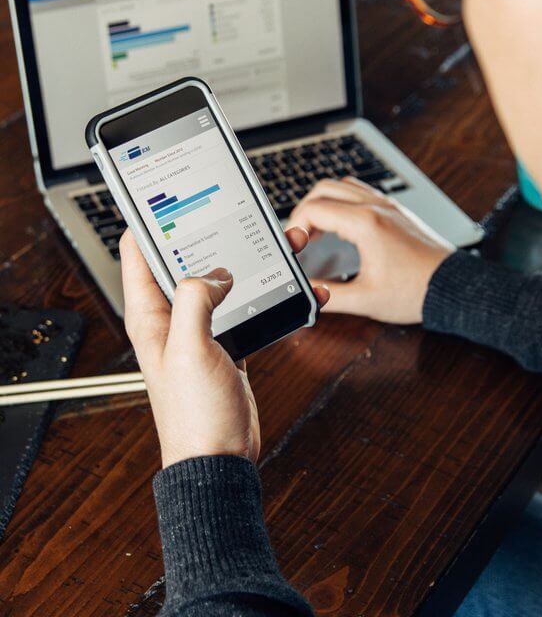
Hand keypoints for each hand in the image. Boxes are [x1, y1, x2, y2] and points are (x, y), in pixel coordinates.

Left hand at [119, 228, 328, 468]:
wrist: (219, 458)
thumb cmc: (194, 415)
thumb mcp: (188, 349)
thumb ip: (196, 301)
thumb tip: (216, 272)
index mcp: (150, 314)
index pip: (138, 251)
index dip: (150, 218)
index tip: (171, 194)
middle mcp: (172, 317)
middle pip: (187, 259)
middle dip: (212, 233)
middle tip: (237, 210)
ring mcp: (200, 328)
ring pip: (222, 280)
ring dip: (247, 261)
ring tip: (280, 242)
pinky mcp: (226, 342)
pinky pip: (245, 305)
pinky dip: (266, 292)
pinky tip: (292, 286)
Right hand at [289, 177, 454, 323]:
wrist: (452, 287)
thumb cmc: (416, 291)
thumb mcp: (365, 299)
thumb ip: (329, 296)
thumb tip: (307, 292)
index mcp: (365, 223)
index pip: (314, 209)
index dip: (295, 227)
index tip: (294, 247)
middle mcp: (375, 207)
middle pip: (323, 189)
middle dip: (303, 211)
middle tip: (300, 238)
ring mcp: (387, 206)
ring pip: (342, 185)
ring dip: (322, 203)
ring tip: (316, 232)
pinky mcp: (395, 212)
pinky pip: (360, 192)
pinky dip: (341, 202)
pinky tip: (341, 227)